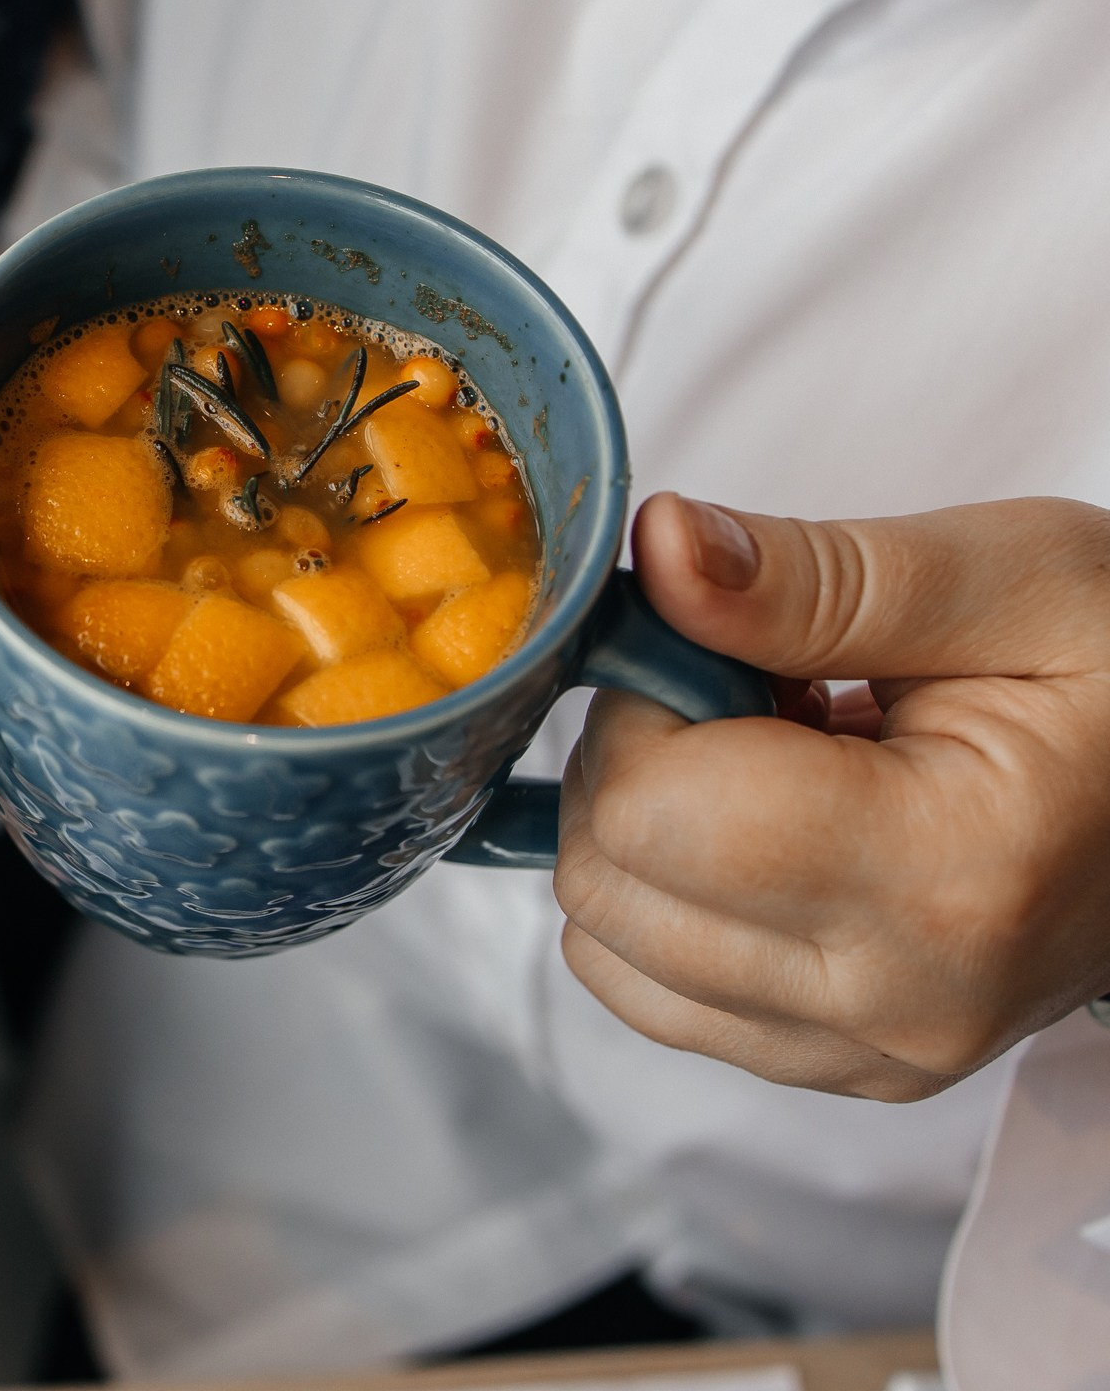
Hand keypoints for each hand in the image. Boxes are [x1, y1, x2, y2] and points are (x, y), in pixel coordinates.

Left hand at [557, 491, 1109, 1100]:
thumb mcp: (1014, 576)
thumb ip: (812, 575)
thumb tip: (658, 552)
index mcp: (947, 877)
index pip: (650, 810)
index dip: (646, 702)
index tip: (725, 648)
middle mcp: (899, 1002)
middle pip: (606, 887)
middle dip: (635, 761)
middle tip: (748, 695)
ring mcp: (870, 1054)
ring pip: (606, 949)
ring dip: (644, 836)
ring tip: (768, 765)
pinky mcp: (845, 1067)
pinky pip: (656, 992)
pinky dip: (667, 900)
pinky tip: (765, 833)